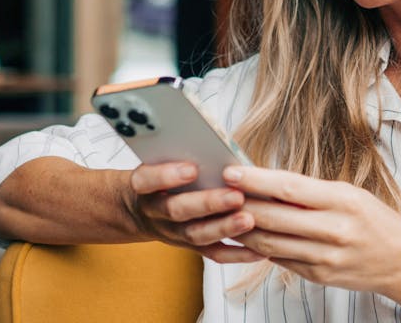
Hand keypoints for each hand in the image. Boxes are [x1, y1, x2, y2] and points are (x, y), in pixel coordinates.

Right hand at [128, 161, 264, 263]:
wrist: (142, 210)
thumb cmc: (162, 176)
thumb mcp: (161, 160)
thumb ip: (184, 154)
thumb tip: (219, 147)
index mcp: (144, 186)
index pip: (147, 180)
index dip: (167, 176)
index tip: (192, 169)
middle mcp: (156, 212)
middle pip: (177, 210)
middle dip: (208, 203)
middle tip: (236, 196)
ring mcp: (173, 232)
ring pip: (196, 234)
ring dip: (224, 228)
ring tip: (249, 219)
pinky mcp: (191, 246)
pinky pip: (213, 253)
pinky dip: (237, 253)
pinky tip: (259, 250)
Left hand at [225, 166, 400, 297]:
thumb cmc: (377, 222)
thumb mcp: (351, 196)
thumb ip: (312, 193)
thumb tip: (268, 183)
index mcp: (344, 202)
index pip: (290, 188)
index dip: (256, 179)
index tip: (231, 171)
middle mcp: (334, 230)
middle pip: (274, 216)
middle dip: (241, 204)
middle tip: (218, 192)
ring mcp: (324, 256)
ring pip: (270, 241)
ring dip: (244, 227)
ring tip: (226, 213)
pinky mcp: (318, 275)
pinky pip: (279, 259)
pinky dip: (262, 246)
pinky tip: (251, 235)